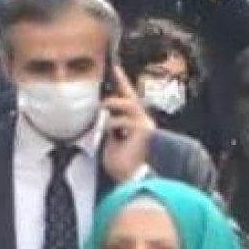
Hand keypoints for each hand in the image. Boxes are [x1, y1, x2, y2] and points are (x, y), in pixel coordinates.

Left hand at [101, 66, 156, 183]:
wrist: (131, 180)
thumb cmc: (121, 165)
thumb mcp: (112, 141)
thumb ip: (111, 127)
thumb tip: (104, 116)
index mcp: (137, 125)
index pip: (130, 101)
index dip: (123, 84)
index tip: (115, 69)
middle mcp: (145, 123)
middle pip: (132, 98)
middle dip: (122, 82)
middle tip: (114, 69)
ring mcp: (146, 126)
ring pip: (129, 104)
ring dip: (113, 103)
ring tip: (103, 107)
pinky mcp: (143, 131)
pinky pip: (123, 120)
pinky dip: (112, 124)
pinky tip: (109, 132)